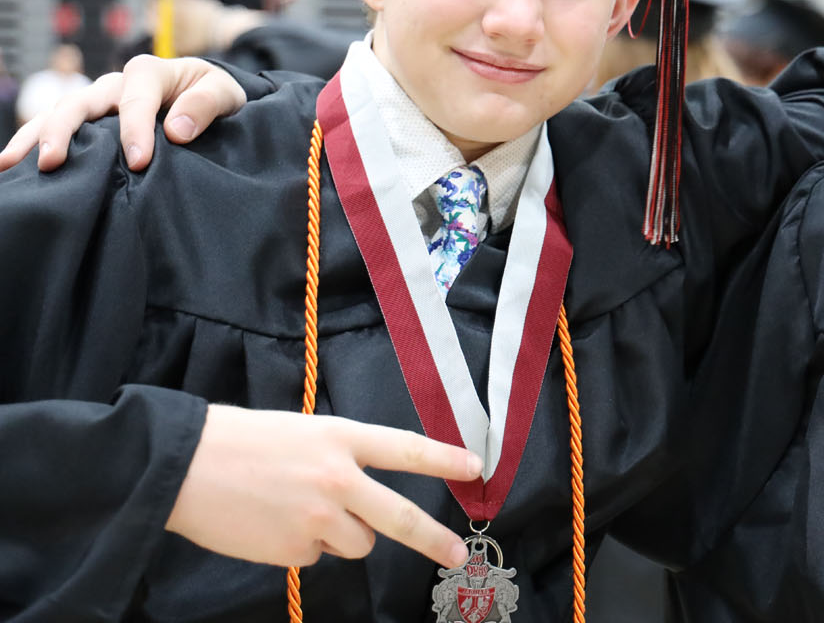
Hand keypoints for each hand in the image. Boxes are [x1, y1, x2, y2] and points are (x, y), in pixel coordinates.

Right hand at [0, 55, 246, 172]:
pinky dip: (32, 143)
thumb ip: (206, 104)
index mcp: (149, 72)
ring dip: (34, 138)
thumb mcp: (225, 92)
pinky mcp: (89, 122)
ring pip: (58, 115)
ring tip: (10, 164)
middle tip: (52, 163)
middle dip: (63, 131)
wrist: (207, 96)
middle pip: (80, 102)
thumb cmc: (215, 93)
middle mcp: (115, 84)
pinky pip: (55, 129)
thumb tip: (177, 131)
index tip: (139, 162)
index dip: (135, 129)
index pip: (135, 98)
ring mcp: (96, 102)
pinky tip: (11, 166)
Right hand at [166, 405, 479, 568]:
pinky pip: (316, 555)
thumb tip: (367, 494)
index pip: (406, 449)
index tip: (476, 468)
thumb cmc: (241, 441)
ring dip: (340, 534)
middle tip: (456, 554)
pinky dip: (302, 545)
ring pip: (356, 543)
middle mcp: (338, 478)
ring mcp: (317, 518)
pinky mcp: (294, 550)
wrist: (182, 466)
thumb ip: (342, 458)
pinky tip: (271, 523)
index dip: (445, 459)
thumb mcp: (303, 432)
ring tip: (296, 508)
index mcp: (341, 437)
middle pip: (400, 517)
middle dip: (433, 539)